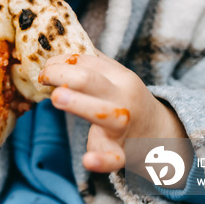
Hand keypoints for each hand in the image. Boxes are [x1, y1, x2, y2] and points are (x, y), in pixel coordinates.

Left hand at [38, 51, 187, 172]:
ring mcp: (123, 127)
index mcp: (120, 78)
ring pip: (104, 113)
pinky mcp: (122, 153)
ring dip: (79, 103)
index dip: (61, 61)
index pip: (87, 63)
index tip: (45, 66)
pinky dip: (102, 161)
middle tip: (43, 76)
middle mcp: (123, 99)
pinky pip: (114, 158)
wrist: (160, 135)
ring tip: (56, 97)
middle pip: (92, 81)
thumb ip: (93, 62)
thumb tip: (61, 43)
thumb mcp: (117, 78)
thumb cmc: (127, 101)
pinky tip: (88, 160)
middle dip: (64, 74)